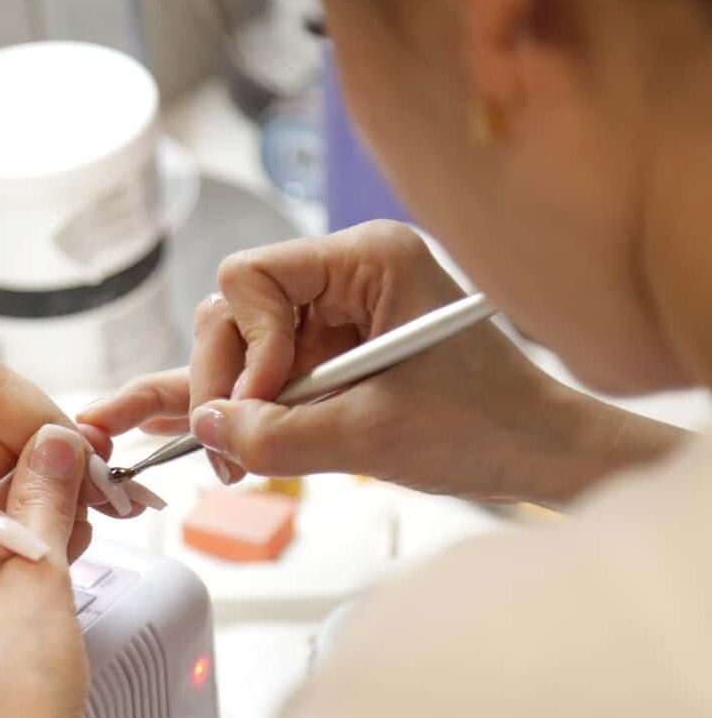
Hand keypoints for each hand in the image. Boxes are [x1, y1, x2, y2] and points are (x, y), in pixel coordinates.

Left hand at [0, 423, 90, 717]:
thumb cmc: (3, 708)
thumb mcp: (30, 582)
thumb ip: (40, 502)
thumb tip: (55, 443)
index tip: (39, 432)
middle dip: (15, 494)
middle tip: (67, 463)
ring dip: (26, 528)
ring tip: (79, 501)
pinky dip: (23, 566)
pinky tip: (67, 541)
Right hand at [82, 221, 674, 505]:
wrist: (540, 455)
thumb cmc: (484, 429)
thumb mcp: (370, 437)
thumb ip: (278, 434)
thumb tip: (205, 425)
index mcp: (368, 260)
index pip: (251, 276)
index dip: (243, 345)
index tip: (263, 404)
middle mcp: (345, 274)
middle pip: (234, 310)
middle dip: (225, 381)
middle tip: (228, 448)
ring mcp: (334, 313)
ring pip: (239, 344)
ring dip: (227, 401)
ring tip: (222, 457)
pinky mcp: (330, 353)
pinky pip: (263, 371)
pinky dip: (235, 403)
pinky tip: (178, 425)